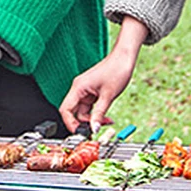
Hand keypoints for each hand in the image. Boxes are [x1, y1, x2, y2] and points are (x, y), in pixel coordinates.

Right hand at [59, 15, 148, 133]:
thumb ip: (99, 114)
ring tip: (106, 122)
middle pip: (73, 112)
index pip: (65, 110)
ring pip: (83, 112)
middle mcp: (79, 89)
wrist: (125, 57)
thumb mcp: (108, 96)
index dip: (70, 123)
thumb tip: (94, 129)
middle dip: (84, 123)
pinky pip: (90, 108)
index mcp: (78, 87)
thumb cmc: (116, 69)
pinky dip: (97, 114)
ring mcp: (85, 91)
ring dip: (93, 119)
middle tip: (95, 130)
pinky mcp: (92, 92)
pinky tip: (106, 117)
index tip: (79, 133)